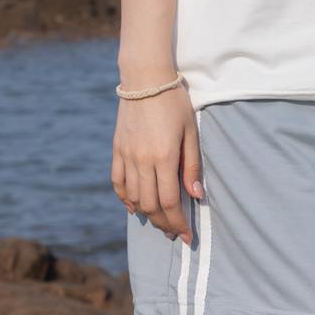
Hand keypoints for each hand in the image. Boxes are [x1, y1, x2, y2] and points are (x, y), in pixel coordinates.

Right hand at [111, 84, 203, 237]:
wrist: (145, 79)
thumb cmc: (174, 103)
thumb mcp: (190, 132)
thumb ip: (192, 165)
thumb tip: (196, 196)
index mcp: (163, 157)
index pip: (169, 201)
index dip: (178, 222)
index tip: (187, 235)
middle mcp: (142, 160)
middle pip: (151, 205)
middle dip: (164, 224)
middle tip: (175, 233)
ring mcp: (126, 155)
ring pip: (134, 197)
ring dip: (147, 215)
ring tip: (160, 222)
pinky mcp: (117, 150)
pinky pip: (118, 182)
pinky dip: (126, 199)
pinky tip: (135, 208)